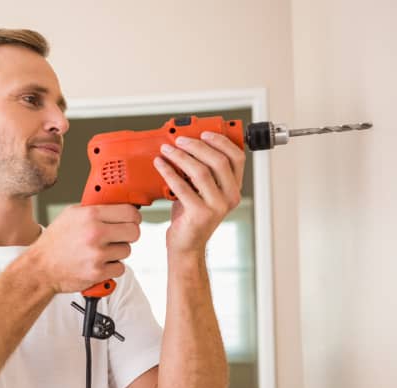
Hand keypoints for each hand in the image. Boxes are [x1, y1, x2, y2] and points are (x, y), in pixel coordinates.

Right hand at [30, 204, 141, 292]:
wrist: (40, 268)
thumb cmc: (55, 242)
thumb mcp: (70, 215)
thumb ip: (95, 209)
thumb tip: (117, 206)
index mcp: (90, 215)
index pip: (129, 212)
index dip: (133, 217)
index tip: (131, 220)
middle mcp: (95, 233)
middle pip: (134, 232)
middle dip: (128, 234)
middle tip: (119, 236)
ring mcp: (97, 254)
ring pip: (127, 250)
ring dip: (118, 252)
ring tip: (101, 251)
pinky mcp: (98, 272)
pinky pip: (120, 268)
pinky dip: (112, 267)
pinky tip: (99, 263)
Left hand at [153, 131, 245, 256]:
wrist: (186, 245)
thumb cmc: (191, 216)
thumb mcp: (201, 191)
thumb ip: (201, 171)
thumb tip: (187, 144)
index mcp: (234, 188)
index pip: (237, 158)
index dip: (221, 141)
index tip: (204, 133)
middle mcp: (230, 197)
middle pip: (218, 161)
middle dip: (197, 145)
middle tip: (179, 139)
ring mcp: (217, 206)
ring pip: (201, 172)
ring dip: (181, 156)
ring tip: (167, 149)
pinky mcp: (200, 214)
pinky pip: (182, 187)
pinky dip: (169, 172)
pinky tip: (159, 164)